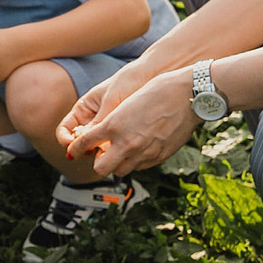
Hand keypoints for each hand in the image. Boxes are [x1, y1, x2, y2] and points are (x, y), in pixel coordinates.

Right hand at [56, 57, 159, 150]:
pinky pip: (111, 147)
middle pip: (79, 143)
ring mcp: (106, 129)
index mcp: (83, 109)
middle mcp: (92, 121)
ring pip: (95, 148)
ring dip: (99, 151)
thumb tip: (83, 143)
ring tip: (110, 148)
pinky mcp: (120, 135)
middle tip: (93, 150)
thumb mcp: (110, 102)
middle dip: (83, 149)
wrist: (152, 77)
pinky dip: (113, 150)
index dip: (65, 139)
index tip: (72, 144)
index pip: (65, 130)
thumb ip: (98, 122)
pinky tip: (121, 148)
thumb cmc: (128, 82)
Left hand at [65, 66, 197, 178]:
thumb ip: (112, 122)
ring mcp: (143, 152)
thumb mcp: (126, 103)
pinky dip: (135, 162)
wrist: (189, 95)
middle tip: (100, 155)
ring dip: (117, 164)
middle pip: (100, 169)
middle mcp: (126, 142)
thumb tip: (100, 135)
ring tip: (120, 152)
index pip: (84, 144)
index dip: (75, 149)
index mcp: (114, 125)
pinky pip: (139, 167)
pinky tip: (138, 150)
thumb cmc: (157, 91)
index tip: (73, 150)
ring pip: (120, 171)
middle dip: (97, 163)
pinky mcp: (158, 157)